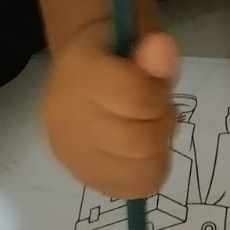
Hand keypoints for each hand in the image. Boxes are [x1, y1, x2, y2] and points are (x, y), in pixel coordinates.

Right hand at [43, 22, 179, 197]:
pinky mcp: (78, 174)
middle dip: (161, 127)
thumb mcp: (139, 39)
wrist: (80, 70)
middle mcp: (65, 116)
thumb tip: (164, 49)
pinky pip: (128, 189)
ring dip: (156, 153)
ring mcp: (68, 150)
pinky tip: (138, 154)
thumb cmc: (117, 54)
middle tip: (155, 113)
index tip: (156, 88)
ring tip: (146, 132)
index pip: (137, 98)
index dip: (159, 96)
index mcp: (79, 71)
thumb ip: (155, 49)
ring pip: (137, 171)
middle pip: (138, 141)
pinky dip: (144, 173)